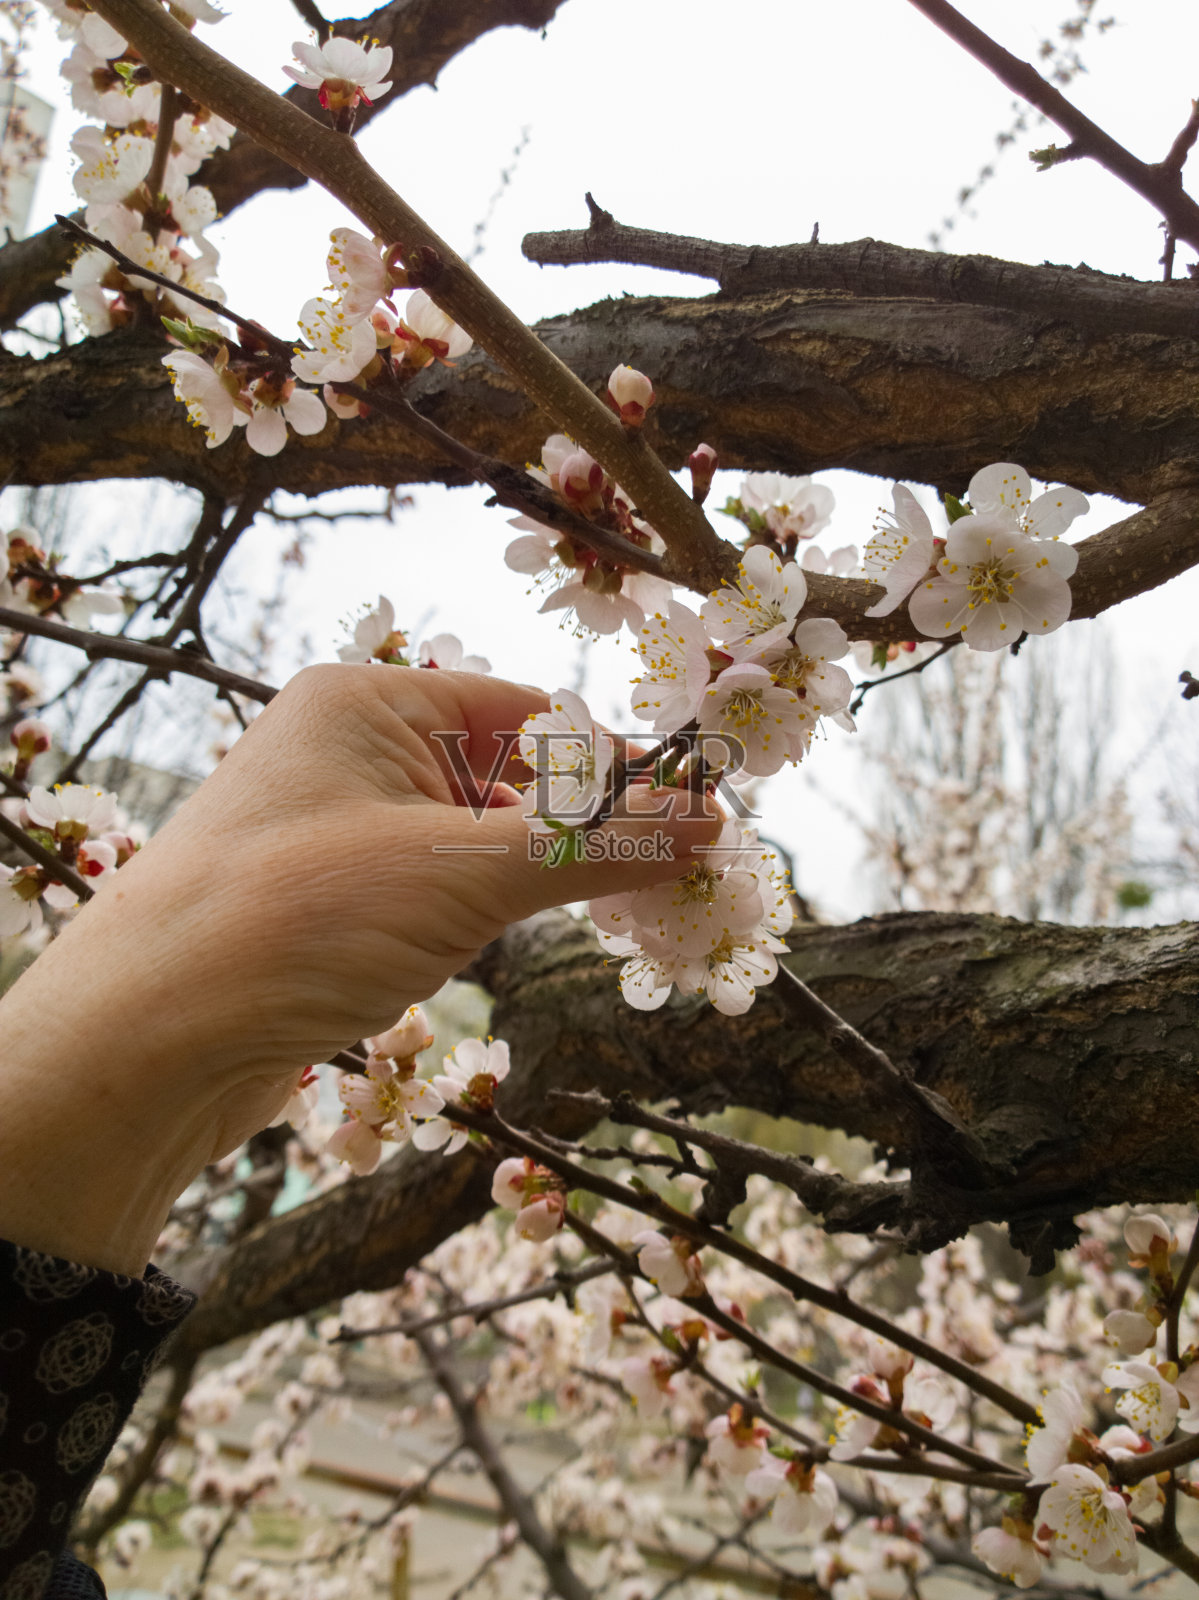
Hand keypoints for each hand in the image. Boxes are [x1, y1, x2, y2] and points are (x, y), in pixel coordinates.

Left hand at [0, 666, 718, 1271]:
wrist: (149, 1039)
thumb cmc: (300, 918)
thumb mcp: (466, 872)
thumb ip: (592, 846)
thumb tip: (708, 825)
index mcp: (368, 701)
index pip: (524, 711)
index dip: (612, 761)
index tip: (691, 811)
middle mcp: (344, 751)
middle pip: (499, 772)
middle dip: (579, 822)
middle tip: (669, 870)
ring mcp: (328, 828)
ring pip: (465, 835)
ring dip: (533, 871)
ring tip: (613, 907)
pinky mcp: (319, 901)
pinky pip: (426, 884)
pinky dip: (481, 907)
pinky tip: (512, 938)